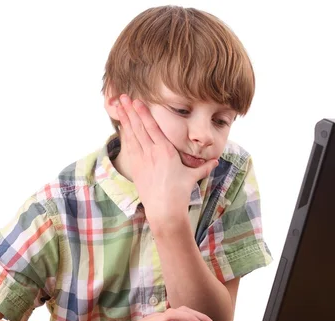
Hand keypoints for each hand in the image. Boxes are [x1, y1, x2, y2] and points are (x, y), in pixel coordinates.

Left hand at [116, 95, 217, 228]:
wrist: (165, 210)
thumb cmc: (179, 193)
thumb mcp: (192, 177)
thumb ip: (203, 167)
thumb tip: (215, 162)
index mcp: (166, 152)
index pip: (152, 128)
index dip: (143, 113)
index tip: (137, 101)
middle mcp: (152, 153)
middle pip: (139, 128)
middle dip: (130, 111)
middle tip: (123, 97)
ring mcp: (142, 161)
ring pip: (132, 135)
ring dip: (125, 119)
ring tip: (119, 106)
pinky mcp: (136, 169)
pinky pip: (129, 148)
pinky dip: (125, 135)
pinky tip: (122, 126)